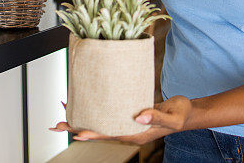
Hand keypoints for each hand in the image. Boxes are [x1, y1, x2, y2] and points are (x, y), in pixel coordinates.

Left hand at [49, 96, 191, 145]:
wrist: (186, 112)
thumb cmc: (181, 113)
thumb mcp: (172, 116)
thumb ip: (156, 116)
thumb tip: (139, 116)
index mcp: (136, 134)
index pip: (110, 135)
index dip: (93, 134)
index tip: (77, 133)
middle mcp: (128, 131)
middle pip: (99, 132)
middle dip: (78, 129)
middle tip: (58, 125)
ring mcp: (127, 125)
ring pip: (101, 125)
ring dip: (82, 122)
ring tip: (63, 118)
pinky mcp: (127, 116)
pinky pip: (107, 117)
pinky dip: (94, 113)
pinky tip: (85, 107)